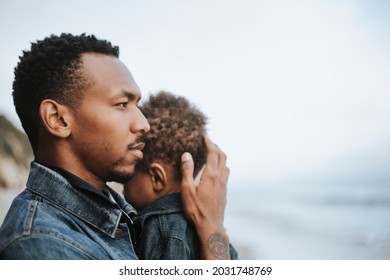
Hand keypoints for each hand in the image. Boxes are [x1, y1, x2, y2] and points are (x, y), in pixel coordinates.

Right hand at [180, 137, 229, 258]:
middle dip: (216, 147)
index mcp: (211, 175)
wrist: (211, 227)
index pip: (212, 153)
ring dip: (220, 156)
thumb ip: (187, 171)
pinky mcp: (224, 192)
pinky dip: (222, 166)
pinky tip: (216, 171)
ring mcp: (224, 185)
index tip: (205, 137)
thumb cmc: (196, 210)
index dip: (209, 143)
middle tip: (209, 142)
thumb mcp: (187, 190)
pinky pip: (226, 174)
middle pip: (222, 157)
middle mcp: (220, 178)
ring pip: (226, 165)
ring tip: (214, 153)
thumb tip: (187, 154)